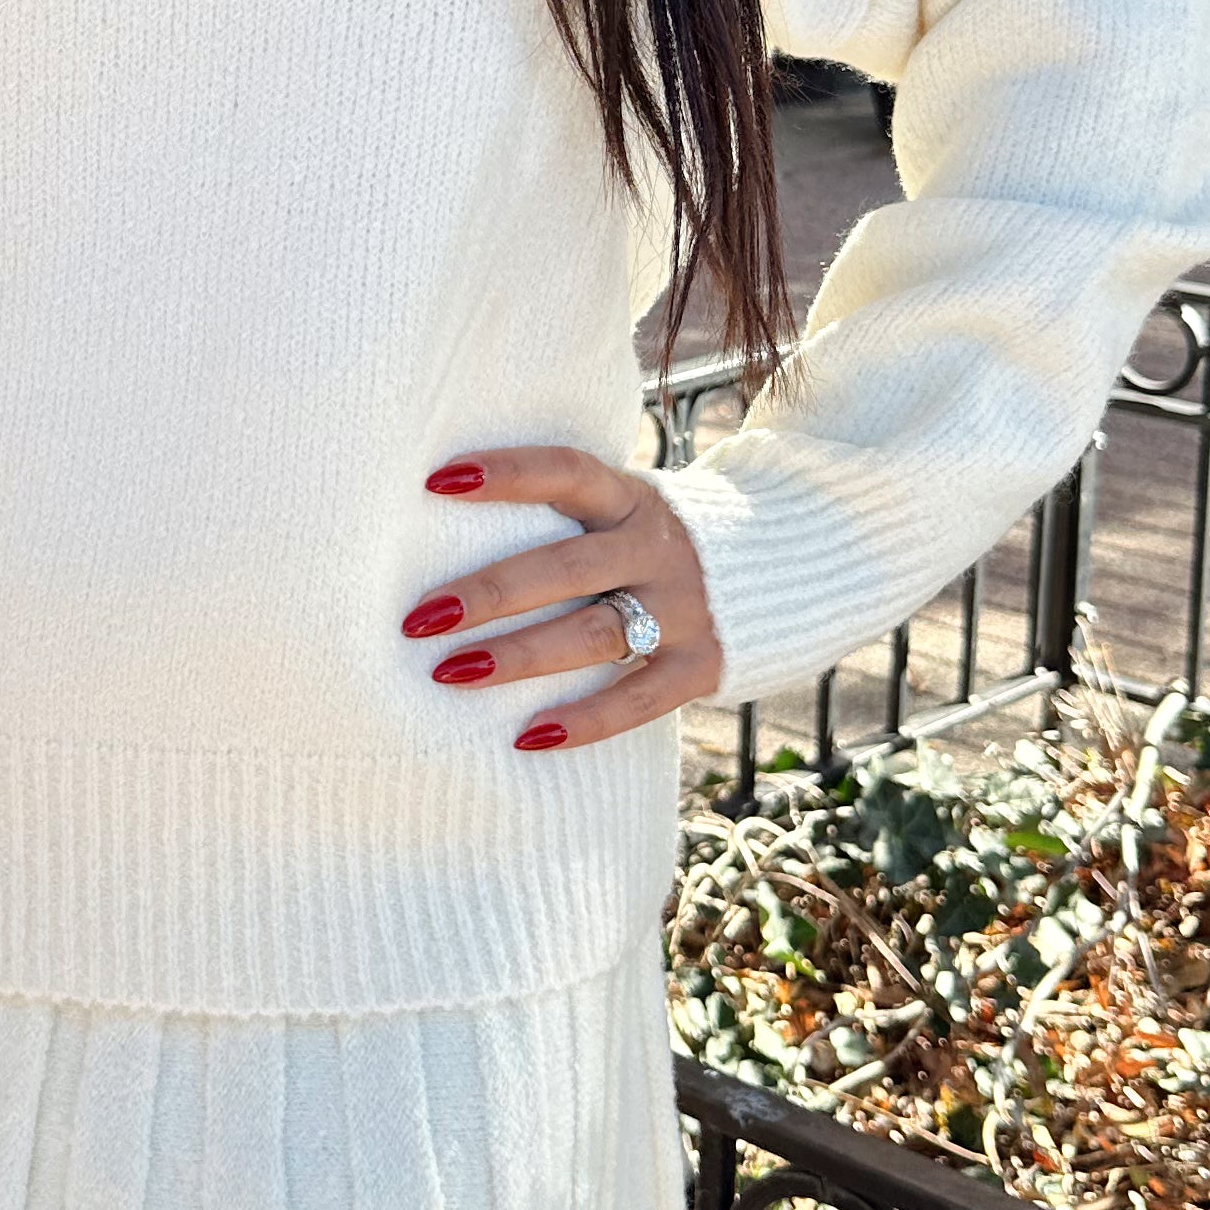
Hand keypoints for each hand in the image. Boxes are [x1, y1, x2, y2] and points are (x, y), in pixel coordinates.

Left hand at [402, 445, 723, 750]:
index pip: (565, 473)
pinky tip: (527, 737)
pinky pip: (637, 699)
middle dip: (488, 593)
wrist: (791, 565)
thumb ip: (569, 514)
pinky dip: (584, 722)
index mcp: (631, 499)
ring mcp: (684, 608)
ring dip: (517, 657)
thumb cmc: (661, 540)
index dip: (506, 472)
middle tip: (418, 618)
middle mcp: (656, 549)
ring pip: (592, 635)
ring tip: (450, 672)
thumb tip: (454, 508)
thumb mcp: (629, 507)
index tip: (438, 480)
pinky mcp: (701, 664)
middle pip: (564, 568)